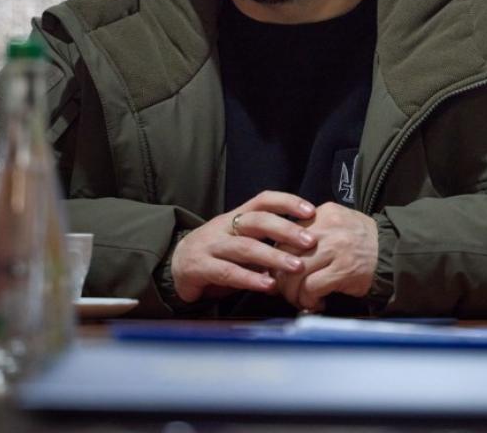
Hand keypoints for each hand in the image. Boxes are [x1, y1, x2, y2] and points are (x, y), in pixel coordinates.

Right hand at [170, 191, 316, 303]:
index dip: (287, 202)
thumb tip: (305, 245)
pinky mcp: (200, 268)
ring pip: (245, 248)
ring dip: (273, 257)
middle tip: (310, 242)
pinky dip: (251, 279)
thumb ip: (266, 240)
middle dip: (286, 230)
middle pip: (257, 221)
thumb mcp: (240, 239)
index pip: (263, 200)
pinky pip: (228, 272)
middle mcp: (224, 227)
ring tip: (296, 267)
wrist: (175, 264)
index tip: (311, 211)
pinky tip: (269, 285)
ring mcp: (211, 246)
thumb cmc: (218, 252)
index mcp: (236, 216)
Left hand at [274, 203, 377, 311]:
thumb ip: (313, 231)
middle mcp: (327, 227)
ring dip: (293, 293)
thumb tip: (280, 255)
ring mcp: (335, 248)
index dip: (278, 258)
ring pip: (295, 273)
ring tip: (301, 300)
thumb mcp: (338, 223)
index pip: (286, 235)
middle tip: (286, 291)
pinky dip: (308, 300)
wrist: (394, 252)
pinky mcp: (343, 269)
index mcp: (323, 214)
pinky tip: (316, 304)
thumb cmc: (363, 242)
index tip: (280, 272)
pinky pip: (311, 287)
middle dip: (281, 278)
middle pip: (286, 254)